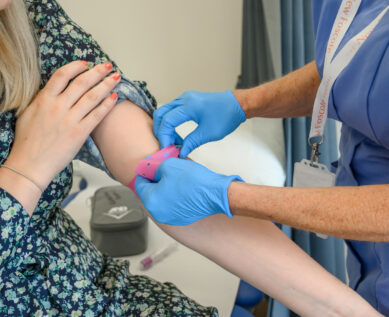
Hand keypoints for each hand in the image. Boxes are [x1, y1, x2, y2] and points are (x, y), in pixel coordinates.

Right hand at [6, 61, 120, 189]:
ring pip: (92, 96)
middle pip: (82, 83)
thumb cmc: (27, 142)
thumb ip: (42, 100)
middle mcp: (58, 107)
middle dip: (98, 72)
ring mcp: (70, 120)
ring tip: (116, 77)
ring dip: (106, 84)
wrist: (30, 165)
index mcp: (44, 100)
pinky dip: (107, 104)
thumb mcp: (28, 114)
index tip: (86, 64)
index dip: (76, 66)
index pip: (62, 75)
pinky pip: (97, 115)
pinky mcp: (79, 133)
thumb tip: (53, 92)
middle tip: (108, 66)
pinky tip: (115, 97)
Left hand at [135, 158, 242, 224]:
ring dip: (164, 189)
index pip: (139, 184)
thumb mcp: (168, 165)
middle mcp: (158, 213)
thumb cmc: (194, 181)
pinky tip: (183, 188)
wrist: (215, 193)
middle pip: (149, 193)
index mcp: (150, 201)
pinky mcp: (181, 218)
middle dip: (155, 181)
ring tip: (175, 178)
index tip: (149, 166)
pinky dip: (174, 197)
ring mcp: (170, 218)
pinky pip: (172, 206)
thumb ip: (153, 167)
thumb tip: (148, 168)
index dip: (144, 172)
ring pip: (161, 200)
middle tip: (164, 171)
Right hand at [153, 90, 245, 157]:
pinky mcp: (187, 101)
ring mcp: (185, 98)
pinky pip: (172, 111)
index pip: (167, 121)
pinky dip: (171, 123)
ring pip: (165, 112)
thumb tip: (180, 153)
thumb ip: (191, 143)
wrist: (237, 105)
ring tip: (173, 142)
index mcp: (189, 106)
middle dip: (160, 131)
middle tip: (166, 145)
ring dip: (165, 128)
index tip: (167, 149)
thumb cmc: (226, 117)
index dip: (164, 137)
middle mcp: (184, 99)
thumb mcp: (208, 133)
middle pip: (160, 114)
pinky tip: (178, 135)